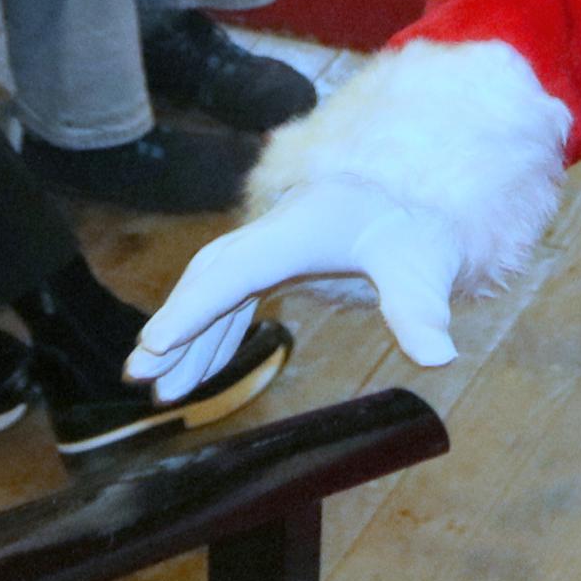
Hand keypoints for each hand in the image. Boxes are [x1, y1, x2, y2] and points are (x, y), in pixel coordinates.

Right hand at [129, 174, 466, 399]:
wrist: (422, 193)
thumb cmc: (419, 229)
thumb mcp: (425, 268)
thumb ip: (422, 311)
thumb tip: (440, 356)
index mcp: (302, 228)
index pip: (236, 272)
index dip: (194, 309)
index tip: (155, 343)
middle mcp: (276, 230)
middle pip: (212, 278)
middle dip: (175, 327)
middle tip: (140, 376)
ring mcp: (272, 243)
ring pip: (215, 288)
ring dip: (186, 336)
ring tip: (158, 388)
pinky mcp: (276, 258)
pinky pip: (230, 295)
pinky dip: (209, 330)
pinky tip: (197, 368)